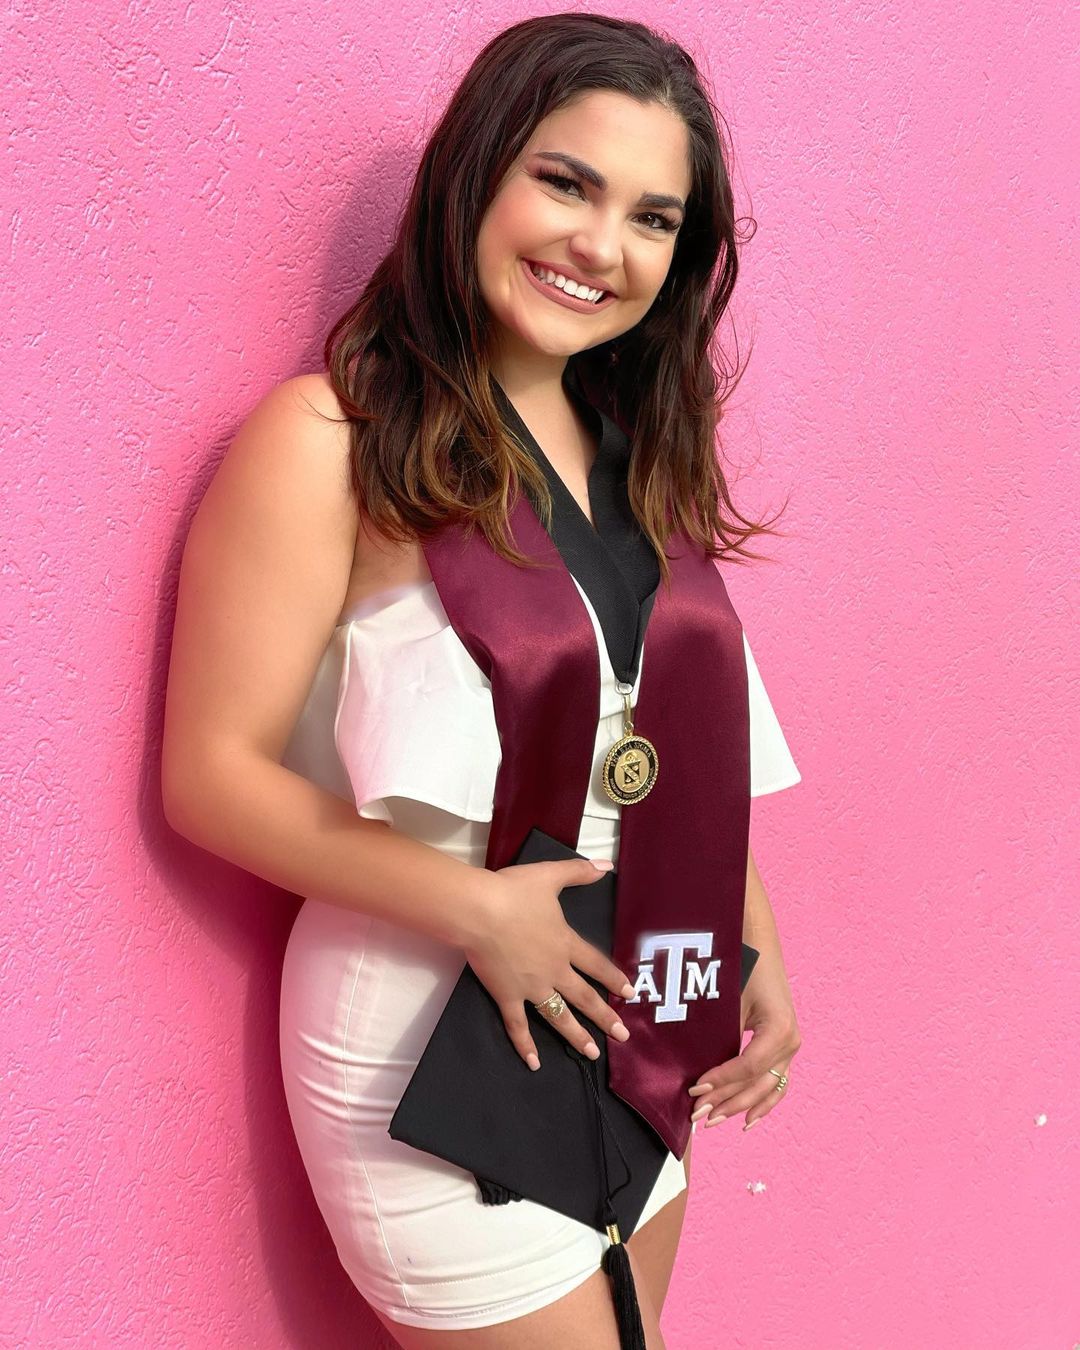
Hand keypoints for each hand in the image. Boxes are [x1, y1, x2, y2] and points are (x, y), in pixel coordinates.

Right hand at [463, 856, 634, 1071]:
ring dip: (576, 1035)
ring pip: (559, 1016)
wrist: (479, 911)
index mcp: (565, 943)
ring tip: (592, 1052)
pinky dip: (526, 1045)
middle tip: (623, 1036)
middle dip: (605, 1017)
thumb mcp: (550, 876)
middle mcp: (554, 970)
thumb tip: (606, 866)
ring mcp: (531, 987)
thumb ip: (579, 872)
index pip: (597, 965)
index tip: (630, 994)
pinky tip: (535, 1063)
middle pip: (584, 997)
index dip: (614, 979)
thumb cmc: (514, 892)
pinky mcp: (506, 996)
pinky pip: (518, 1025)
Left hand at [687, 953, 801, 1130]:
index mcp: (779, 1028)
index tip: (696, 1089)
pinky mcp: (785, 1049)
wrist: (760, 948)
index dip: (723, 1081)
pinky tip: (747, 1121)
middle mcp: (790, 1042)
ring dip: (740, 1106)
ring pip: (767, 1088)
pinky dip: (763, 1103)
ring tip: (713, 1121)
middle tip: (697, 1115)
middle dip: (726, 1101)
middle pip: (758, 1083)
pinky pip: (777, 1083)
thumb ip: (722, 1035)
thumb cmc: (743, 969)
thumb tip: (699, 1070)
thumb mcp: (731, 1000)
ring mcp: (791, 1047)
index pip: (748, 1066)